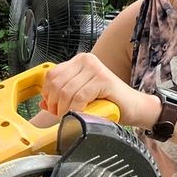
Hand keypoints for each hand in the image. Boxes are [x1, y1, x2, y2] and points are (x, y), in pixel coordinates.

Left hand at [39, 54, 155, 130]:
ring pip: (66, 92)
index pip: (51, 76)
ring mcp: (95, 68)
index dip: (48, 95)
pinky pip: (79, 97)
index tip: (54, 108)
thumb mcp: (80, 97)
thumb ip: (61, 96)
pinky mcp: (103, 79)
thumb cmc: (108, 102)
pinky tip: (83, 114)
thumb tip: (42, 102)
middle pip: (57, 84)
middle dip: (56, 104)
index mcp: (78, 61)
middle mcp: (86, 60)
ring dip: (66, 110)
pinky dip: (77, 110)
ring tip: (73, 116)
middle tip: (62, 115)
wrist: (134, 107)